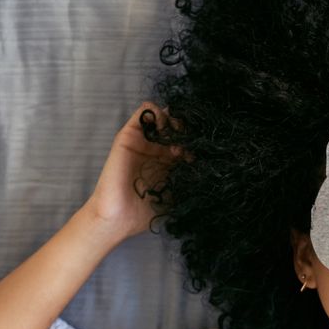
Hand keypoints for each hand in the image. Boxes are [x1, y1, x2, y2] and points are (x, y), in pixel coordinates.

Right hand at [84, 102, 191, 239]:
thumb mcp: (176, 195)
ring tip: (177, 132)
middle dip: (186, 128)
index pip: (186, 142)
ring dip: (173, 119)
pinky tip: (163, 124)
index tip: (201, 151)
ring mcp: (142, 142)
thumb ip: (189, 180)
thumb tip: (209, 167)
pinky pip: (143, 113)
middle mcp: (156, 150)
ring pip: (161, 116)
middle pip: (175, 127)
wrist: (119, 217)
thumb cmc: (146, 211)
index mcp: (168, 163)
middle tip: (191, 139)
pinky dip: (155, 111)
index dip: (196, 142)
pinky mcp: (128, 136)